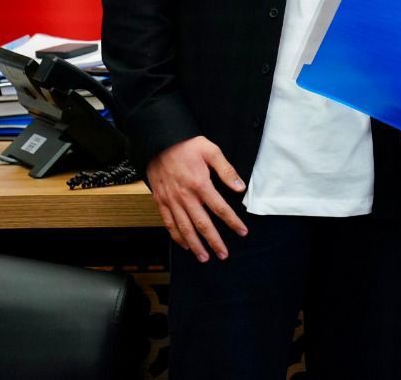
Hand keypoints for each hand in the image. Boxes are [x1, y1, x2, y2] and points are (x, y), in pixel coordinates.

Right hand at [147, 135, 248, 262]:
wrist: (158, 142)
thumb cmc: (186, 145)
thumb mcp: (210, 151)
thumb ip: (226, 170)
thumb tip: (240, 187)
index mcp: (200, 184)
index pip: (220, 208)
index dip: (232, 222)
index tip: (242, 232)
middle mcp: (185, 196)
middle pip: (202, 224)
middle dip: (214, 241)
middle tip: (223, 254)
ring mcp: (171, 200)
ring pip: (184, 228)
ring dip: (195, 245)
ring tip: (204, 257)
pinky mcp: (161, 201)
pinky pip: (169, 223)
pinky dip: (176, 236)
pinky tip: (184, 245)